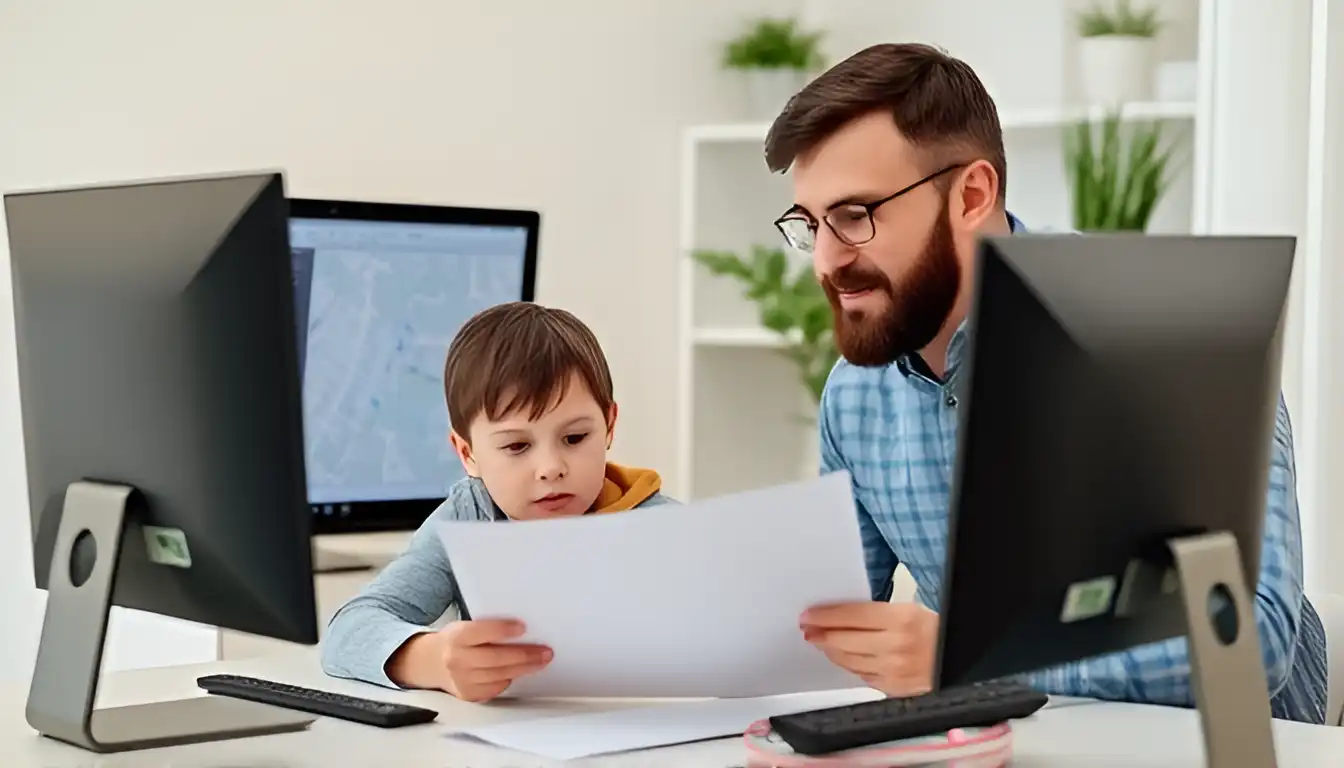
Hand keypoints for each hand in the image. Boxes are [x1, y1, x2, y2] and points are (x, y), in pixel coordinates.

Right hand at [389, 619, 551, 701]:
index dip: (503, 630)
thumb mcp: (464, 626)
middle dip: (524, 655)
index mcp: (456, 637)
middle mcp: (457, 660)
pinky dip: (509, 679)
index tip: (523, 627)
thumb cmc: (456, 640)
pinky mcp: (468, 695)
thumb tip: (522, 629)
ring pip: (500, 675)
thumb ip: (487, 628)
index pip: (482, 632)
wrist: (432, 663)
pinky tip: (519, 672)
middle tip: (545, 651)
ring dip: (524, 669)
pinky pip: (495, 688)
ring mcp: (462, 680)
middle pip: (496, 658)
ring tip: (540, 661)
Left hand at [800, 602, 938, 696]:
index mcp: (901, 620)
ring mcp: (894, 671)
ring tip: (821, 642)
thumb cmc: (933, 631)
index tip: (808, 616)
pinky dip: (849, 665)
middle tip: (808, 629)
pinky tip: (842, 657)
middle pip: (844, 640)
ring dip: (830, 650)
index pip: (850, 616)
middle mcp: (896, 647)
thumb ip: (874, 614)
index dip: (824, 616)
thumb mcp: (908, 611)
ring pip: (849, 660)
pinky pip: (861, 676)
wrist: (961, 660)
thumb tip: (837, 617)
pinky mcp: (893, 689)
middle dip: (821, 634)